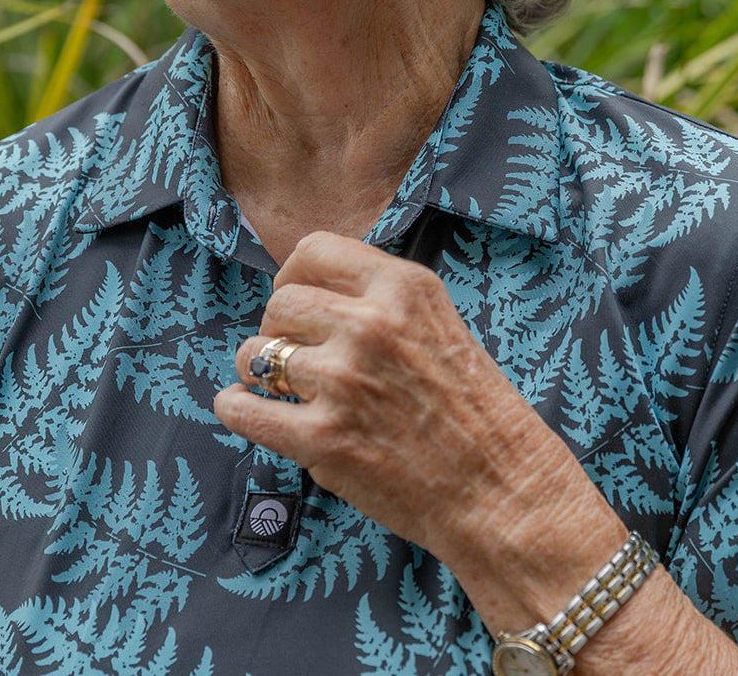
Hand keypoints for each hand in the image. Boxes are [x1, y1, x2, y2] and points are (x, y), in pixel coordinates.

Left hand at [212, 230, 533, 552]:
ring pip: (255, 353)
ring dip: (259, 370)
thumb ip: (379, 299)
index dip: (294, 275)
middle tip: (294, 355)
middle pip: (280, 303)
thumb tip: (306, 291)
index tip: (296, 300)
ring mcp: (344, 381)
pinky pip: (242, 408)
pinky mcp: (323, 439)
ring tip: (283, 389)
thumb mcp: (439, 322)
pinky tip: (246, 409)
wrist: (501, 487)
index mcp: (404, 287)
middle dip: (278, 328)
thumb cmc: (474, 409)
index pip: (314, 250)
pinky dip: (236, 408)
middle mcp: (371, 324)